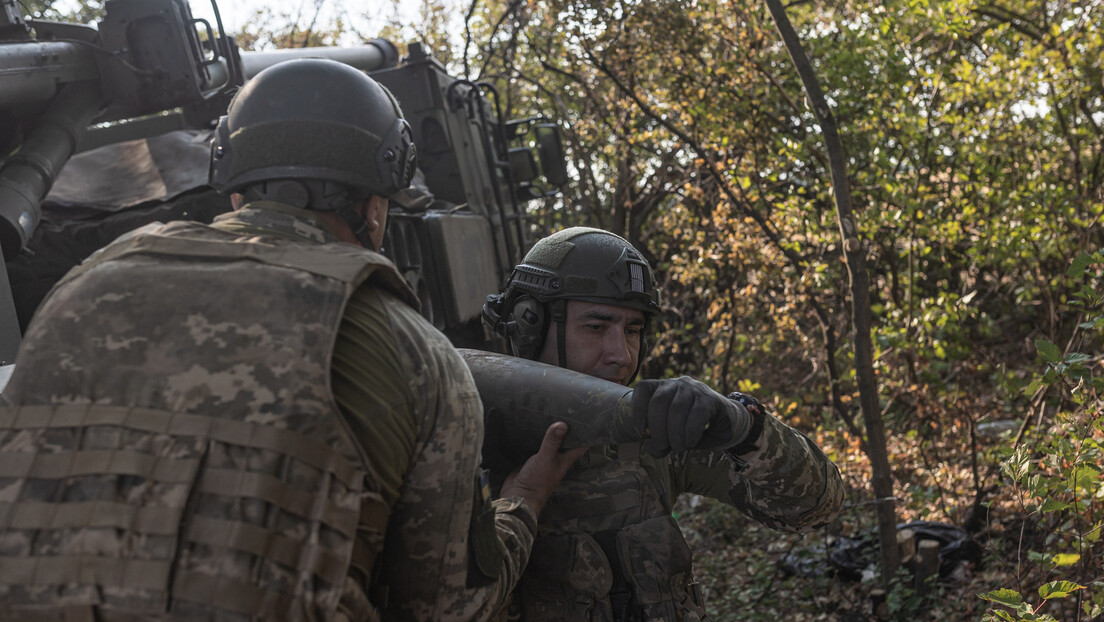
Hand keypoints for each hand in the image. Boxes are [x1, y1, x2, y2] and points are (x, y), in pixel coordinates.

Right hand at [500, 422, 587, 516]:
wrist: (518, 495)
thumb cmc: (537, 481)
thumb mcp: (546, 458)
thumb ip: (553, 442)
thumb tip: (563, 424)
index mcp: (566, 459)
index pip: (581, 444)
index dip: (586, 432)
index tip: (589, 418)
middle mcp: (557, 458)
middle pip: (566, 441)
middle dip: (567, 428)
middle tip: (567, 410)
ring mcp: (545, 458)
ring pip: (552, 442)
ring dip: (552, 432)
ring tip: (552, 413)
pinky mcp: (532, 459)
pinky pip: (537, 445)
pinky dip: (537, 436)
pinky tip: (533, 426)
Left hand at [633, 377, 750, 457]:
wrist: (726, 424)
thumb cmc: (693, 429)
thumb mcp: (671, 435)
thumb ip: (658, 441)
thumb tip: (650, 447)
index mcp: (663, 387)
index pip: (643, 388)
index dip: (637, 410)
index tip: (641, 432)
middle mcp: (678, 384)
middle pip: (658, 402)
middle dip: (657, 429)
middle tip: (662, 447)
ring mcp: (695, 389)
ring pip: (676, 409)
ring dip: (674, 435)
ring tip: (678, 448)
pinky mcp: (710, 399)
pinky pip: (696, 415)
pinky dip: (690, 433)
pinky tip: (691, 442)